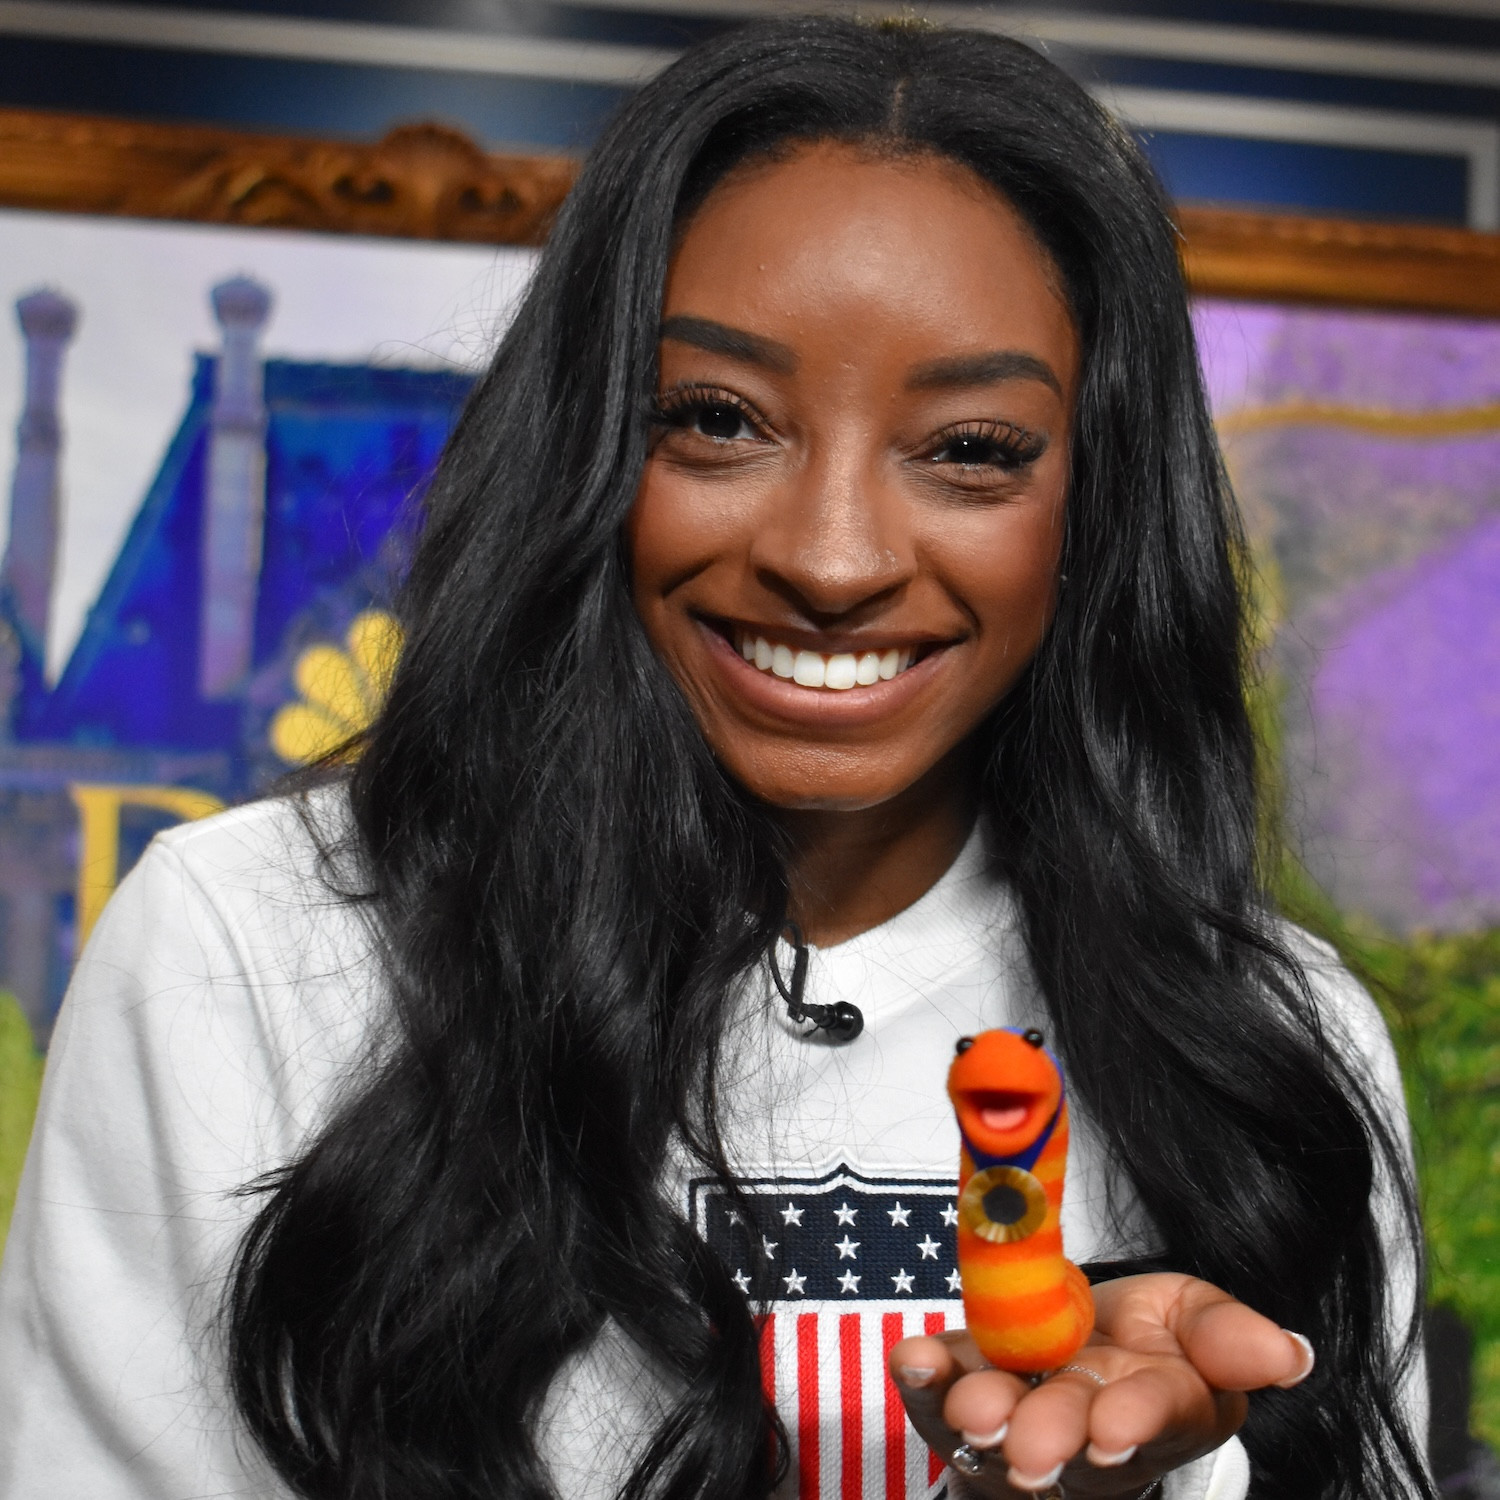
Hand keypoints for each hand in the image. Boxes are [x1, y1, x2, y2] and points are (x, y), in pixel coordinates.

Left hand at [887, 1273, 1313, 1496]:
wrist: (1068, 1341)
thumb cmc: (1139, 1339)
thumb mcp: (1192, 1319)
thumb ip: (1229, 1337)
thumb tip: (1291, 1354)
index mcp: (1158, 1406)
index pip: (1156, 1418)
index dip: (1136, 1422)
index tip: (1114, 1428)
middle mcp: (1083, 1428)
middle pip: (1069, 1435)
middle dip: (1050, 1437)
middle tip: (1031, 1449)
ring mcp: (1014, 1416)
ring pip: (996, 1427)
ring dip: (980, 1415)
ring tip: (971, 1407)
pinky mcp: (954, 1395)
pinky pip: (933, 1393)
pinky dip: (922, 1375)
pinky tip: (911, 1358)